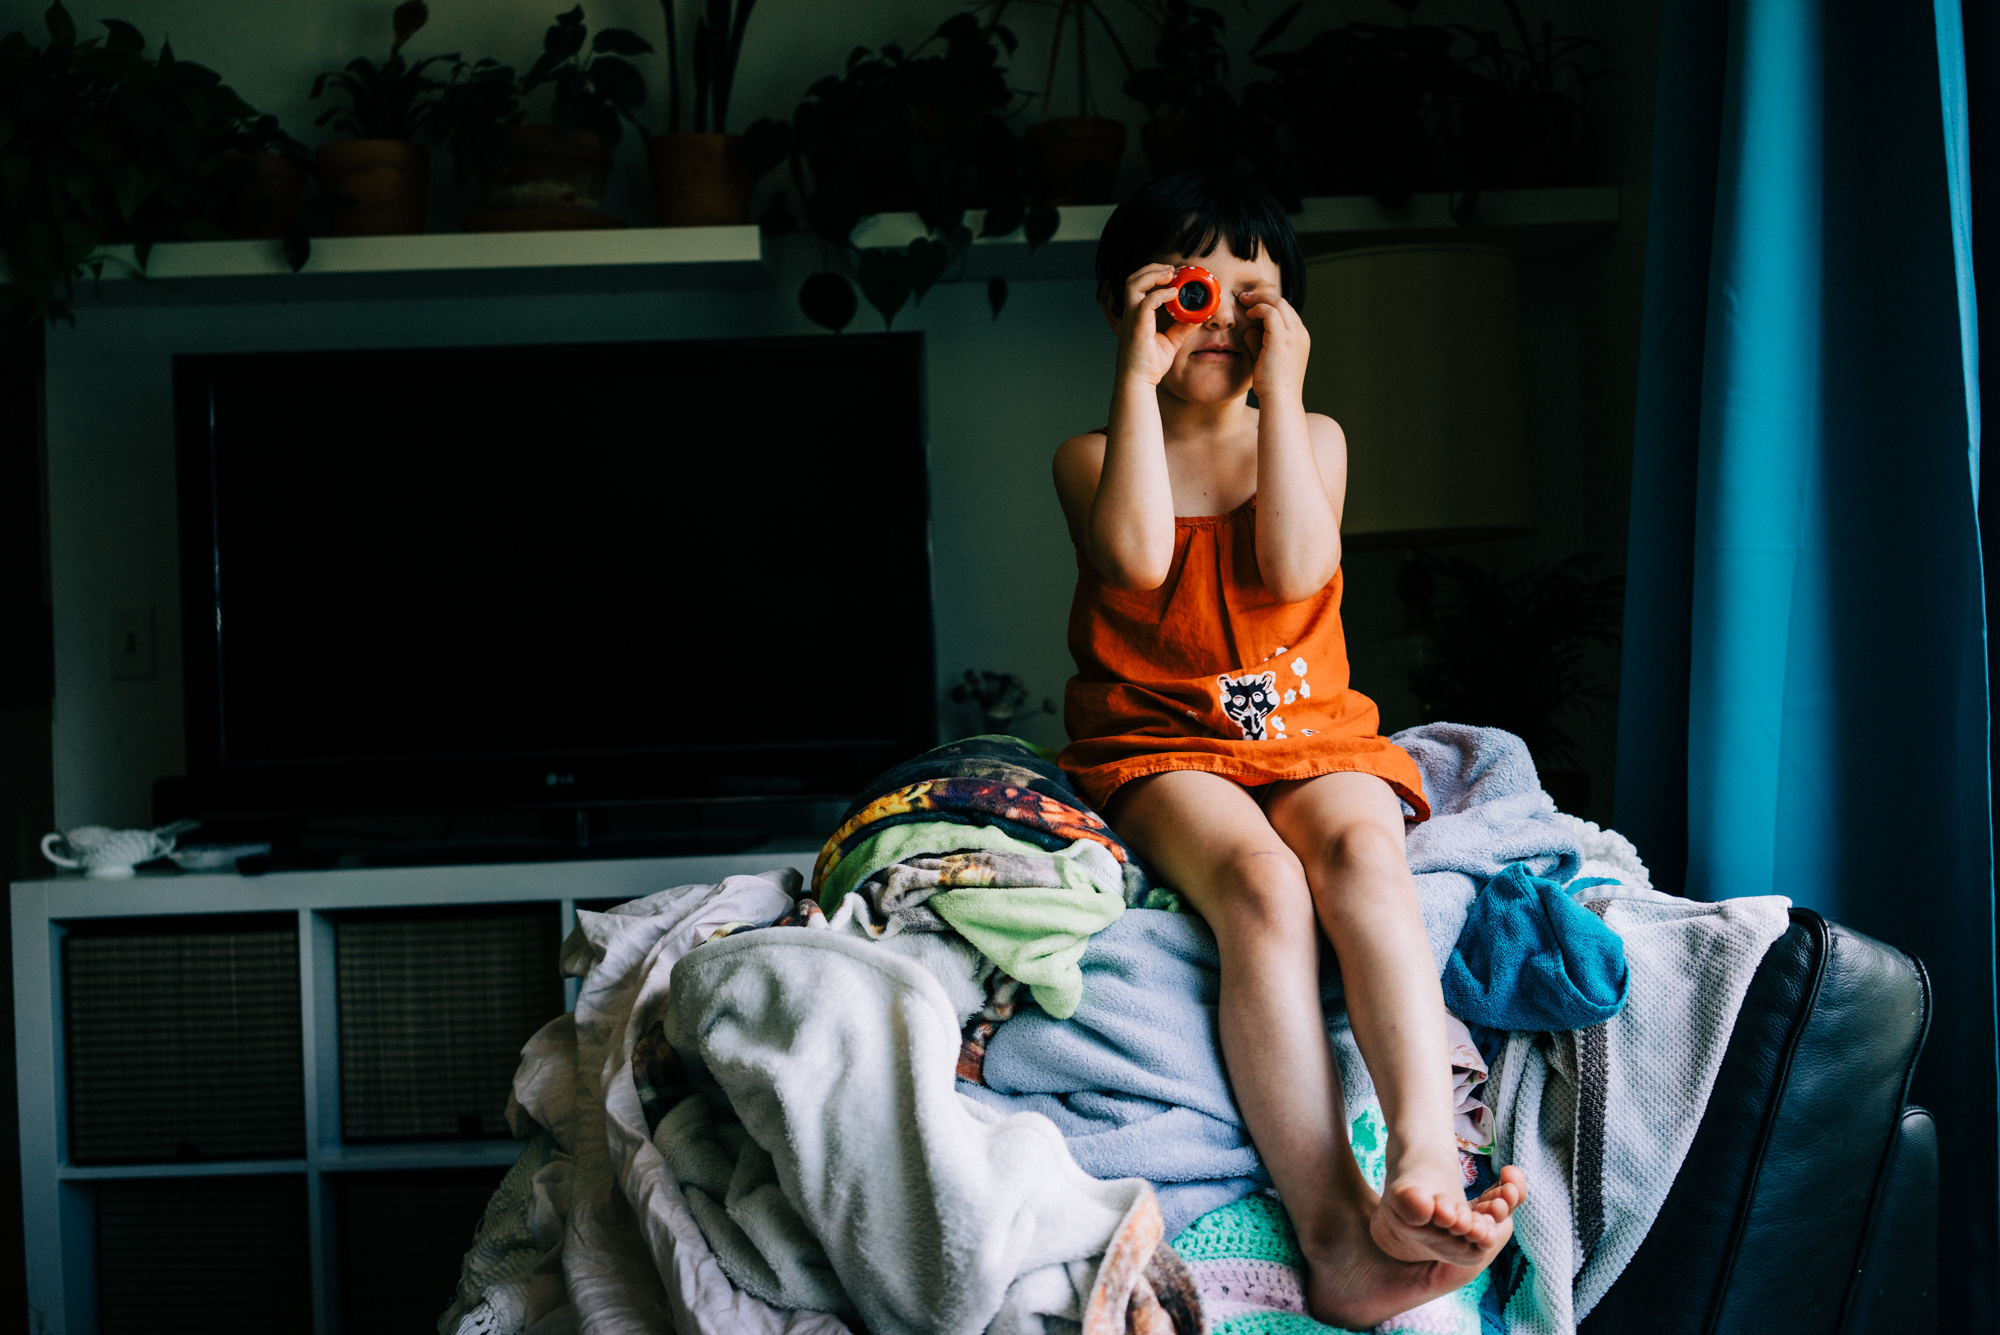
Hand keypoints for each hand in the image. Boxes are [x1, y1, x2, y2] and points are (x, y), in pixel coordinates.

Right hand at [1113, 263, 1198, 387]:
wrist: (1139, 382)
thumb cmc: (1150, 363)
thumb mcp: (1172, 341)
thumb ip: (1183, 326)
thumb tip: (1200, 315)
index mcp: (1137, 314)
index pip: (1141, 285)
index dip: (1157, 273)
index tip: (1177, 272)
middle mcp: (1132, 313)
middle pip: (1133, 278)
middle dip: (1154, 268)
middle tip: (1174, 269)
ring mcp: (1132, 318)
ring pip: (1134, 284)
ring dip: (1154, 274)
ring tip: (1172, 273)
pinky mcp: (1137, 327)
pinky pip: (1146, 303)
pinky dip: (1160, 294)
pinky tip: (1174, 293)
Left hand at [1244, 290, 1308, 402]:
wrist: (1279, 400)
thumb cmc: (1271, 386)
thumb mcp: (1265, 359)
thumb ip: (1259, 342)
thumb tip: (1250, 329)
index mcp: (1300, 339)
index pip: (1286, 312)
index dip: (1269, 305)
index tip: (1252, 305)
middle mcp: (1300, 334)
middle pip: (1283, 303)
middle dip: (1263, 297)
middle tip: (1245, 297)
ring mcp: (1294, 335)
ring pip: (1278, 303)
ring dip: (1259, 299)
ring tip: (1244, 300)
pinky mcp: (1282, 338)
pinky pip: (1269, 312)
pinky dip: (1258, 309)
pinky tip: (1248, 314)